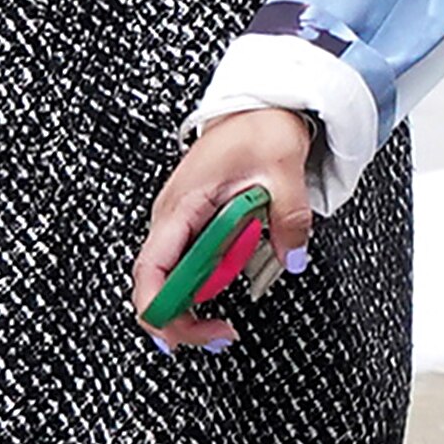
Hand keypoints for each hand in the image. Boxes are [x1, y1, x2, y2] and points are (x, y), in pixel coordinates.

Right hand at [133, 109, 318, 349]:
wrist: (258, 107)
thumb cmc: (259, 128)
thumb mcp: (283, 171)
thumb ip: (289, 219)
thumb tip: (291, 258)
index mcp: (182, 204)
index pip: (152, 268)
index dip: (159, 308)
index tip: (182, 336)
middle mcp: (171, 217)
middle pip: (156, 283)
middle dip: (181, 319)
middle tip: (221, 336)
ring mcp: (179, 221)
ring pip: (170, 278)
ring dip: (193, 305)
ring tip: (224, 324)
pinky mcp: (192, 224)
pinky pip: (187, 264)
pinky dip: (202, 286)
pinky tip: (220, 296)